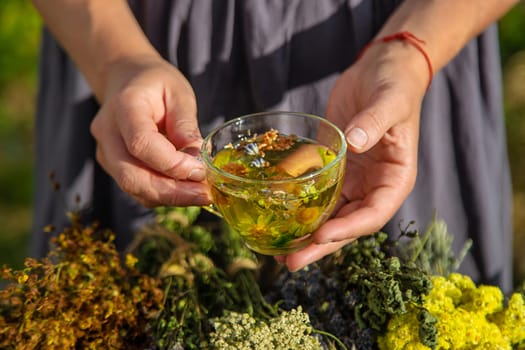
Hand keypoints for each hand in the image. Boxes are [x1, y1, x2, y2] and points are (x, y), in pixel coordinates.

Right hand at [90, 55, 211, 207]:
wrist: (126, 81)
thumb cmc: (155, 84)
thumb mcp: (178, 93)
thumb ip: (186, 125)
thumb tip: (197, 161)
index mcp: (123, 107)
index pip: (141, 144)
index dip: (172, 164)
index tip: (200, 171)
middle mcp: (108, 133)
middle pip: (132, 177)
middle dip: (172, 192)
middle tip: (205, 195)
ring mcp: (106, 153)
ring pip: (134, 188)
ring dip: (170, 197)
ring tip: (201, 194)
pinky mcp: (114, 167)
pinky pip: (137, 189)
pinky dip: (163, 195)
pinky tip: (187, 190)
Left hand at [279, 41, 428, 270]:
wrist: (382, 69)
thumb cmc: (394, 84)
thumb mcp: (389, 101)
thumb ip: (374, 122)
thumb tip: (356, 143)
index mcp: (395, 178)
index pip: (373, 213)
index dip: (348, 228)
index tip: (320, 235)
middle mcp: (373, 185)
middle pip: (347, 224)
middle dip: (320, 245)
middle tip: (291, 264)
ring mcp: (353, 180)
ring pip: (330, 216)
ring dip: (307, 235)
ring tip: (279, 253)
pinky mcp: (335, 169)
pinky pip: (318, 195)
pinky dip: (302, 210)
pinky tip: (281, 221)